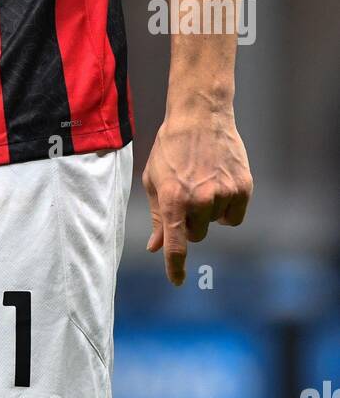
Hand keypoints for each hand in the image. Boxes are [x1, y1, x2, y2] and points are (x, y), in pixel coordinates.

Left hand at [142, 113, 252, 285]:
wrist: (200, 116)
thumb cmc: (171, 148)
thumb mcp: (155, 179)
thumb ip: (158, 216)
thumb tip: (156, 247)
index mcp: (173, 198)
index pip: (176, 245)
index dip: (176, 267)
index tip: (178, 281)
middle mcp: (199, 199)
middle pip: (196, 235)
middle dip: (190, 222)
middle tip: (187, 194)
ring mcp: (223, 194)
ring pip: (216, 224)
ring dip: (209, 211)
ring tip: (203, 180)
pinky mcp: (243, 188)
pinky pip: (235, 216)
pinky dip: (228, 208)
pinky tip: (220, 184)